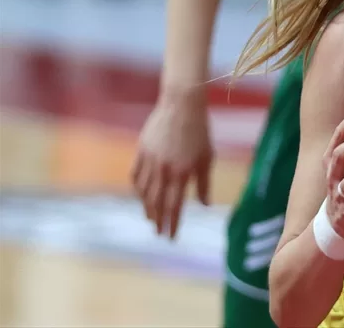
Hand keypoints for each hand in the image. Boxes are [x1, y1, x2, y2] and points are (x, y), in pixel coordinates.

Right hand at [132, 88, 212, 238]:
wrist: (181, 105)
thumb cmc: (199, 131)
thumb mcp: (207, 157)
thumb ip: (204, 183)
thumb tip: (205, 205)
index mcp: (182, 173)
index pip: (175, 206)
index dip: (173, 223)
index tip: (171, 238)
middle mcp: (163, 170)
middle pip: (157, 202)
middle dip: (158, 220)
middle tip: (158, 233)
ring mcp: (150, 161)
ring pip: (144, 192)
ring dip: (146, 207)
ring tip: (150, 218)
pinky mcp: (141, 151)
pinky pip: (135, 175)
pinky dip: (137, 188)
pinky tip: (140, 195)